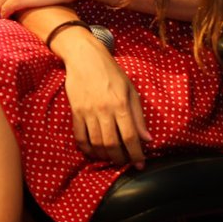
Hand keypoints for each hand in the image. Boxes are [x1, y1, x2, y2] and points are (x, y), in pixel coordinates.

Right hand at [60, 42, 152, 166]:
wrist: (85, 57)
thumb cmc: (111, 72)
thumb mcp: (130, 90)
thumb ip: (138, 116)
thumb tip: (147, 139)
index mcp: (121, 104)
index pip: (130, 136)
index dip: (135, 154)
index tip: (140, 164)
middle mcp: (104, 110)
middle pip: (112, 144)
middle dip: (119, 158)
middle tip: (124, 163)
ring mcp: (88, 111)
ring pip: (95, 142)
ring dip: (103, 155)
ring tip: (110, 158)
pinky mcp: (75, 111)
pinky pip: (79, 135)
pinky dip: (86, 148)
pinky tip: (92, 152)